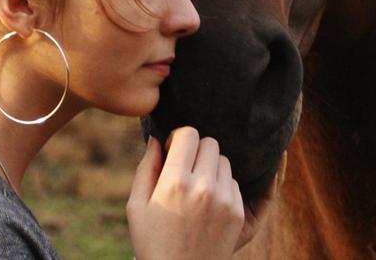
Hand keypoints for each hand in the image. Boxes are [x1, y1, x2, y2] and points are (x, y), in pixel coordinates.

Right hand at [127, 127, 244, 259]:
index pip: (189, 134)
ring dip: (212, 168)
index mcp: (175, 182)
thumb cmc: (152, 242)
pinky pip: (234, 183)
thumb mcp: (136, 207)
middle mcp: (203, 187)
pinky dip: (223, 187)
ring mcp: (224, 200)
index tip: (175, 152)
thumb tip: (156, 139)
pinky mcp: (238, 212)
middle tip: (186, 171)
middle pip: (210, 143)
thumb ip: (146, 168)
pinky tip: (209, 204)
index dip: (180, 139)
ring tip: (198, 190)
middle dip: (197, 152)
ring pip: (224, 162)